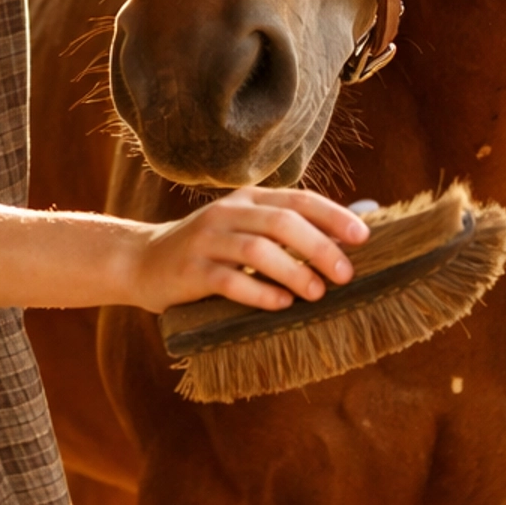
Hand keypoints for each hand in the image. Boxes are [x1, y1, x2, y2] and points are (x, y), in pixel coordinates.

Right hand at [127, 188, 368, 314]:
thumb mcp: (242, 229)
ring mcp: (206, 240)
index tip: (363, 238)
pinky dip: (260, 293)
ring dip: (294, 272)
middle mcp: (226, 213)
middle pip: (282, 222)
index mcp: (246, 199)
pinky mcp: (190, 270)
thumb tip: (344, 244)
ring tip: (317, 293)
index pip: (298, 199)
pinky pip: (230, 281)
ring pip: (258, 249)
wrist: (141, 261)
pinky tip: (280, 304)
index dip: (333, 216)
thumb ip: (281, 231)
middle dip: (320, 248)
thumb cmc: (207, 251)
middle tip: (345, 275)